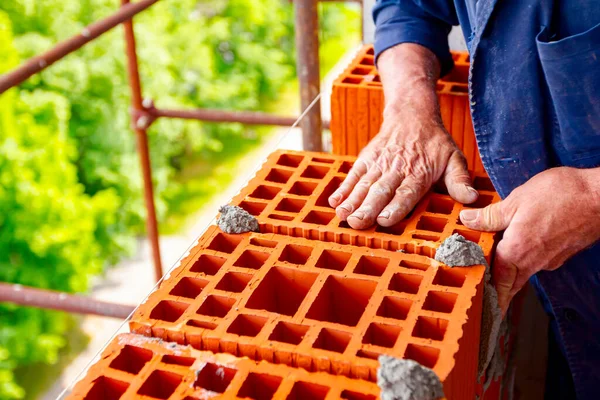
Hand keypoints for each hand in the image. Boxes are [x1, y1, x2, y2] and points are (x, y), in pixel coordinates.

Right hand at [329, 116, 477, 229]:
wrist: (411, 114)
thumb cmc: (435, 143)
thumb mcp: (454, 158)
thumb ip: (460, 181)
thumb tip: (472, 199)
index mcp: (419, 172)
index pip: (406, 192)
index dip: (394, 206)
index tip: (384, 220)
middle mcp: (397, 169)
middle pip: (380, 190)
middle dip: (367, 208)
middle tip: (357, 223)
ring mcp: (379, 164)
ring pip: (364, 184)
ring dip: (352, 201)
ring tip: (342, 216)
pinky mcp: (366, 160)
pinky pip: (353, 175)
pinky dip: (343, 189)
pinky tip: (334, 203)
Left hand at [460, 167, 599, 315]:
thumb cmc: (562, 196)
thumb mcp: (516, 201)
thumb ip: (490, 215)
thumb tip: (467, 220)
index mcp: (517, 251)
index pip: (497, 282)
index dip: (488, 296)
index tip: (483, 310)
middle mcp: (535, 261)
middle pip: (511, 284)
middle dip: (499, 295)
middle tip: (487, 303)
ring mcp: (551, 259)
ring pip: (525, 272)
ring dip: (510, 274)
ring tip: (495, 273)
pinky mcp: (563, 252)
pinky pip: (538, 261)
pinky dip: (526, 260)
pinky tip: (520, 249)